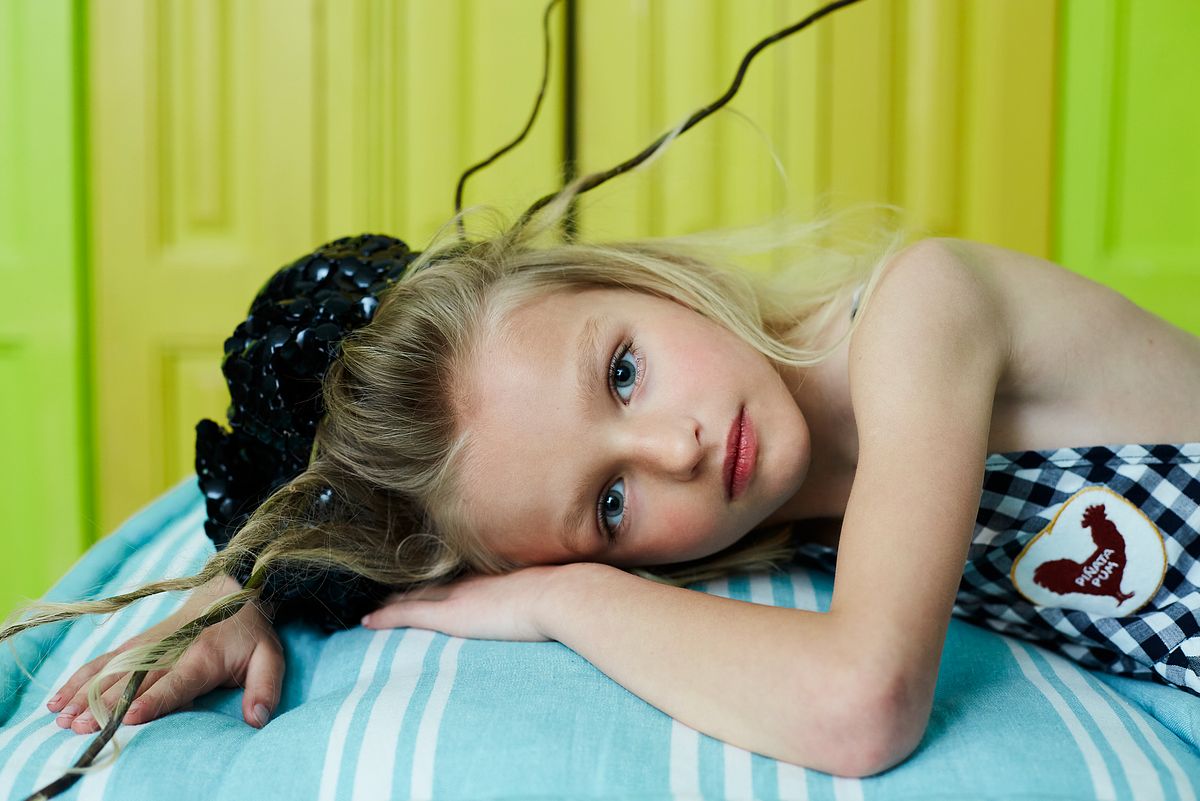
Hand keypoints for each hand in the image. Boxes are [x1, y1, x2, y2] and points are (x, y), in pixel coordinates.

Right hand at [46, 574, 283, 733]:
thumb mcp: (269, 655)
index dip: (153, 699)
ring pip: (112, 670)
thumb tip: (257, 719)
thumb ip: (265, 687)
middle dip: (106, 704)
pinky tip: (57, 699)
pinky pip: (103, 660)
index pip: (175, 682)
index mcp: (203, 656)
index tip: (130, 717)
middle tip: (81, 727)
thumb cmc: (249, 630)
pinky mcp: (135, 643)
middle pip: (134, 680)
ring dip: (85, 693)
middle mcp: (170, 649)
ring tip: (62, 718)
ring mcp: (148, 644)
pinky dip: (79, 678)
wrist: (231, 587)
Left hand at [361, 564, 577, 641]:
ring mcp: (459, 594)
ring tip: (373, 605)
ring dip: (393, 599)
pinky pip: (408, 613)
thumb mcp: (556, 584)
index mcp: (496, 571)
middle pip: (430, 579)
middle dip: (407, 584)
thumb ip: (548, 588)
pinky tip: (366, 622)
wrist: (565, 593)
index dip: (437, 576)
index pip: (457, 574)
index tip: (422, 577)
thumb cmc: (571, 592)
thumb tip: (561, 593)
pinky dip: (386, 616)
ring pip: (415, 594)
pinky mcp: (451, 615)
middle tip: (384, 588)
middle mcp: (472, 577)